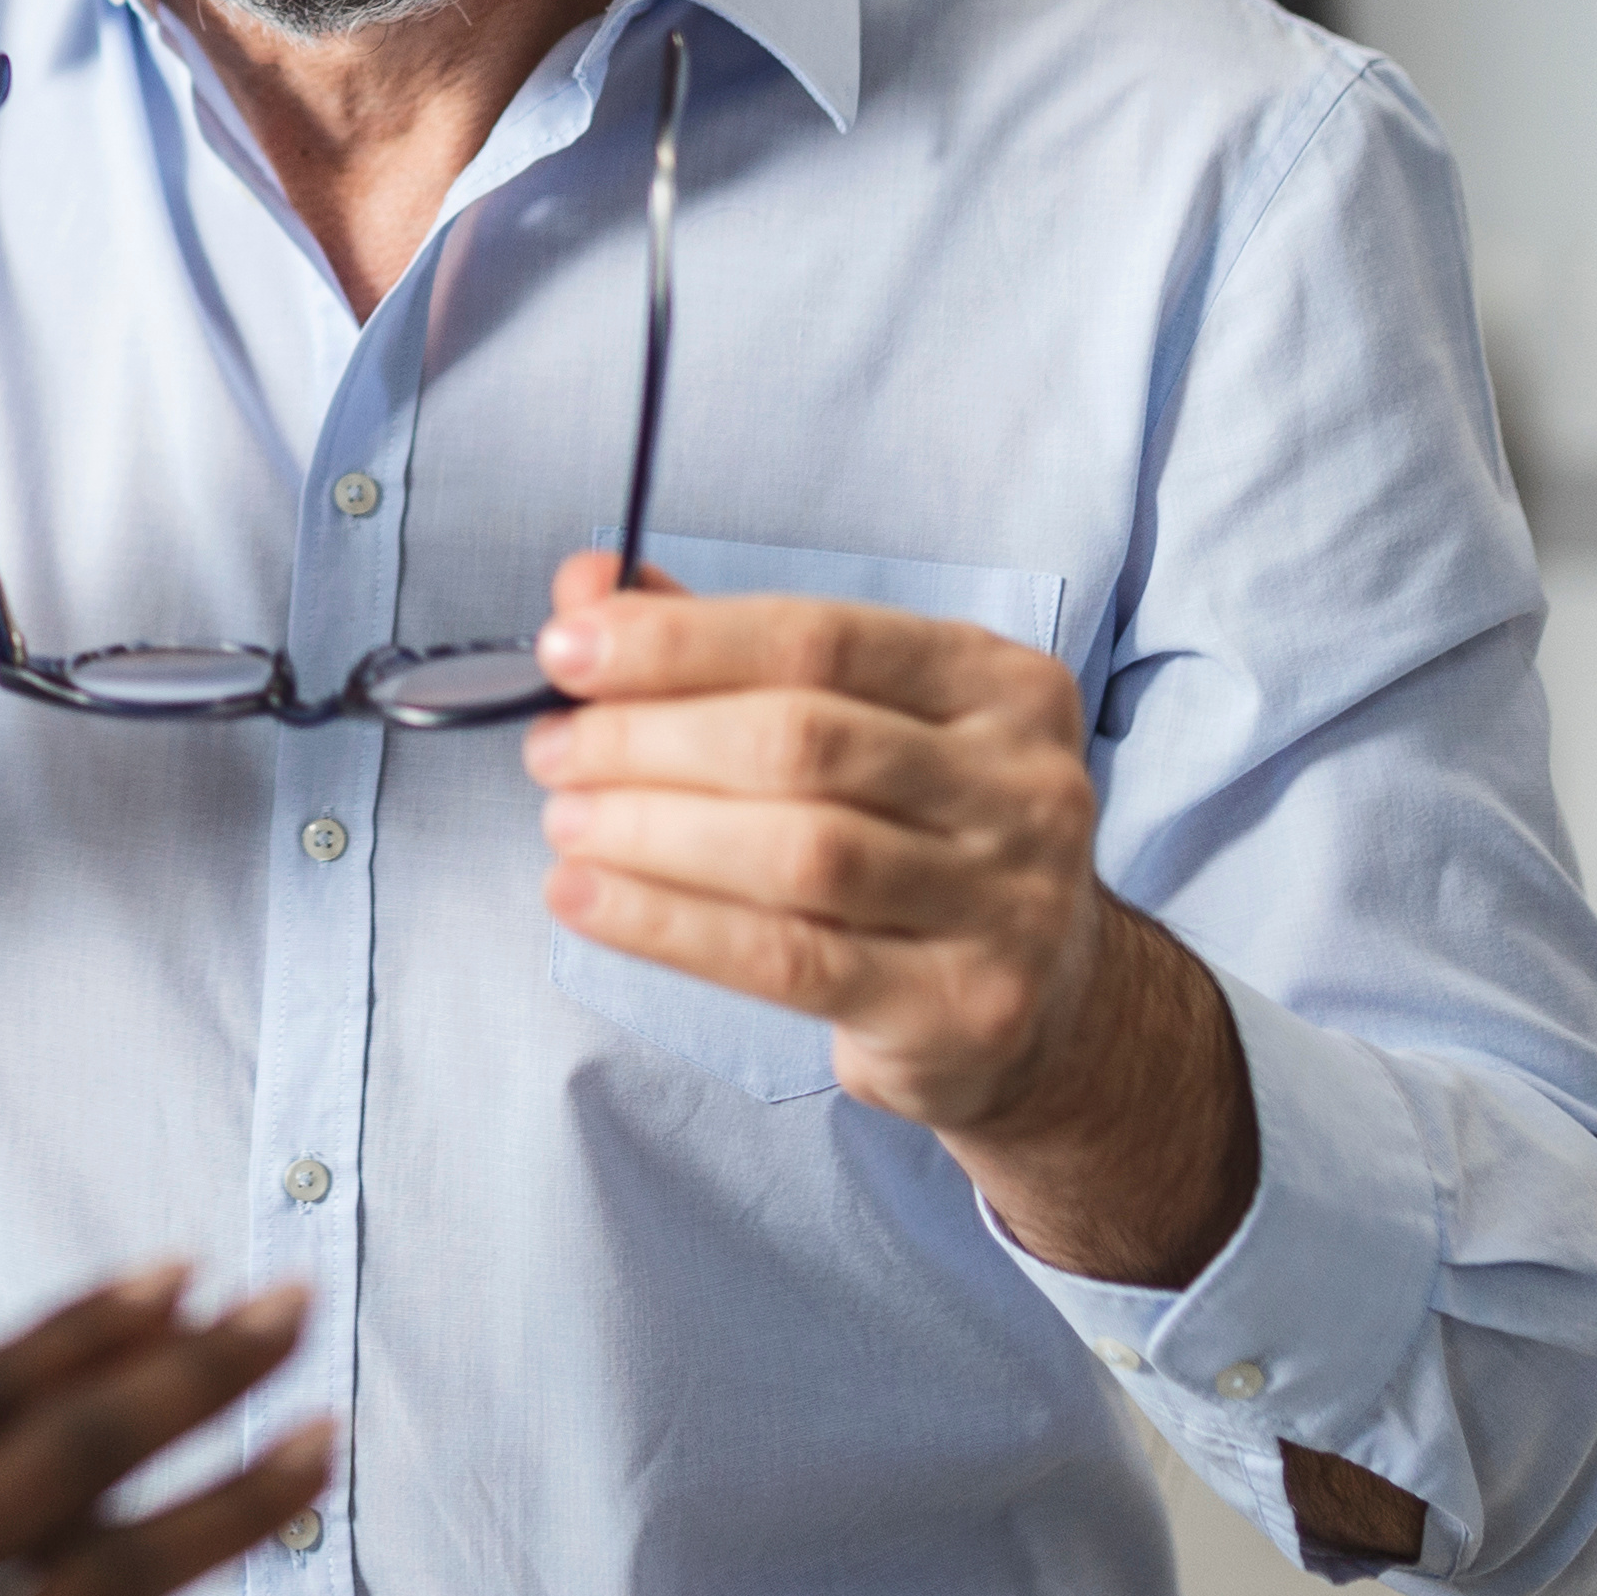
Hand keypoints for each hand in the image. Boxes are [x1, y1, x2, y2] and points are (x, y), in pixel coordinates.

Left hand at [524, 557, 1252, 1286]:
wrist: (1045, 1005)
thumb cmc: (917, 838)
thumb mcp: (852, 724)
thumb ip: (725, 653)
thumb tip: (586, 588)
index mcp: (998, 683)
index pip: (820, 637)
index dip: (681, 639)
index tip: (566, 647)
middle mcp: (1022, 785)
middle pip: (803, 742)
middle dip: (649, 738)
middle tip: (551, 750)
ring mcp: (1007, 903)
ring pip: (797, 850)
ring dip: (650, 830)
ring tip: (564, 821)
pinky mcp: (962, 1007)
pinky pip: (788, 959)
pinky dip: (667, 924)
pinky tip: (586, 899)